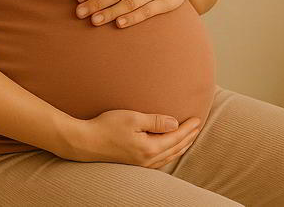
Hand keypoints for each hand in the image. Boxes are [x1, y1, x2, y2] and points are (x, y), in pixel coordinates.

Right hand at [62, 109, 201, 167]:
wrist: (85, 142)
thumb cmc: (107, 127)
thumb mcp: (133, 119)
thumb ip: (155, 121)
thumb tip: (175, 123)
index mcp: (149, 148)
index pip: (175, 137)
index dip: (188, 128)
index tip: (197, 118)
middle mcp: (148, 160)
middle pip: (175, 148)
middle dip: (188, 137)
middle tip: (198, 127)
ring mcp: (141, 164)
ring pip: (168, 156)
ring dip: (180, 147)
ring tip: (188, 138)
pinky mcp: (134, 163)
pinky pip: (159, 160)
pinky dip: (169, 153)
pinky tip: (169, 150)